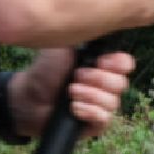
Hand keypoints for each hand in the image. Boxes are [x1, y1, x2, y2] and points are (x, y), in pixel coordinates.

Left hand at [10, 50, 134, 139]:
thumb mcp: (63, 48)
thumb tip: (102, 30)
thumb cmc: (44, 71)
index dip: (117, 63)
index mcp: (104, 66)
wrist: (27, 98)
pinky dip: (88, 111)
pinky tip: (73, 108)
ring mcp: (103, 105)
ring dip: (90, 95)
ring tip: (70, 92)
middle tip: (75, 77)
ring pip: (113, 102)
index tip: (99, 62)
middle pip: (122, 84)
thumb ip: (84, 39)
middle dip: (98, 79)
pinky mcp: (96, 123)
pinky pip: (104, 118)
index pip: (126, 64)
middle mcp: (107, 86)